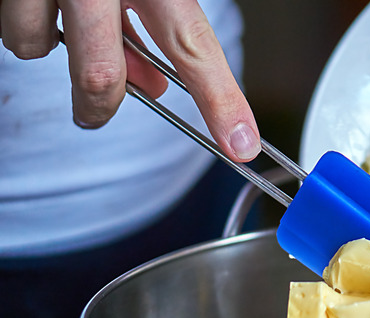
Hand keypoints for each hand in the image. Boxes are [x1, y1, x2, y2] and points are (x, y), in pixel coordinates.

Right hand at [0, 0, 260, 161]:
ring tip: (61, 14)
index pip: (195, 44)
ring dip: (49, 43)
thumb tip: (154, 83)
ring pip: (36, 46)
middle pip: (100, 73)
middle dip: (100, 105)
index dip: (220, 100)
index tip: (240, 143)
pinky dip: (27, 20)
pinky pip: (13, 25)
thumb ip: (158, 22)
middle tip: (99, 112)